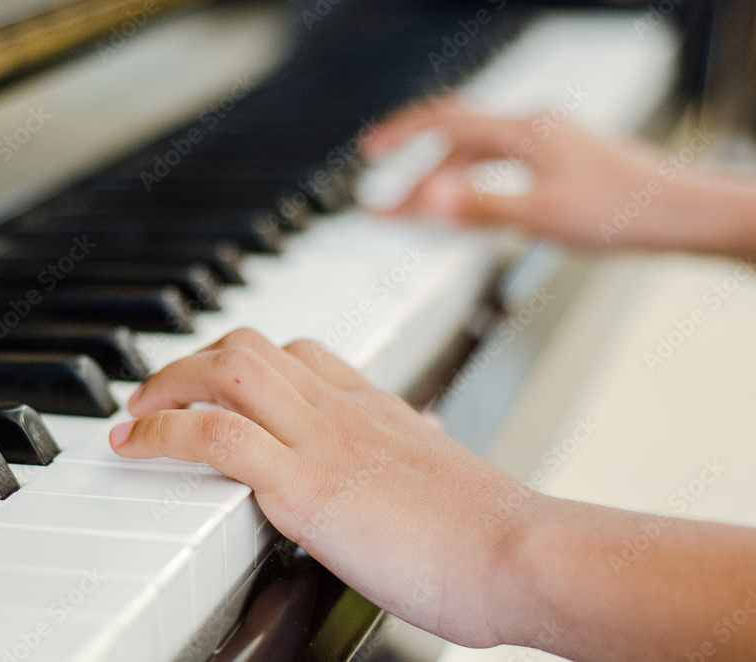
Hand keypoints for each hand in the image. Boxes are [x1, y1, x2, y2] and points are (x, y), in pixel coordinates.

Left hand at [109, 328, 536, 647]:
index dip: (247, 361)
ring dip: (167, 384)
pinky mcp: (306, 485)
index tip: (217, 383)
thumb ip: (421, 451)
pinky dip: (164, 430)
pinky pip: (218, 434)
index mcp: (376, 410)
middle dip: (193, 361)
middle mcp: (344, 410)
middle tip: (160, 392)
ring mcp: (323, 441)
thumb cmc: (493, 533)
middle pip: (252, 346)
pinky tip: (137, 444)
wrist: (522, 555)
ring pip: (228, 370)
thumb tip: (418, 437)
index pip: (301, 353)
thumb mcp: (448, 478)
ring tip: (135, 413)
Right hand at [361, 98, 755, 255]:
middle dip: (417, 162)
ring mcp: (550, 145)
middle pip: (460, 138)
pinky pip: (503, 166)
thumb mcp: (541, 216)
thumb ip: (480, 208)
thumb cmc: (623, 212)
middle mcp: (535, 129)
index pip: (448, 123)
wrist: (681, 214)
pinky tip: (475, 206)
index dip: (403, 135)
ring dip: (447, 179)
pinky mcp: (561, 164)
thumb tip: (429, 200)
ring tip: (422, 210)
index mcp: (526, 131)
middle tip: (388, 189)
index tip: (371, 150)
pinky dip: (476, 184)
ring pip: (482, 155)